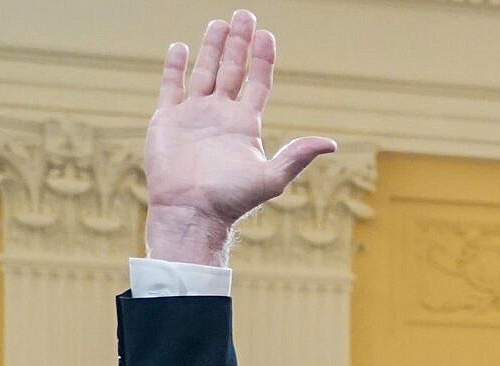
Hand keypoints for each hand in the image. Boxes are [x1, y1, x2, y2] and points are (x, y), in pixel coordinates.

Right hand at [145, 11, 335, 263]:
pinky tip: (180, 47)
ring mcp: (194, 115)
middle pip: (233, 70)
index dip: (263, 59)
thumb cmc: (232, 199)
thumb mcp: (271, 177)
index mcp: (245, 124)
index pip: (258, 83)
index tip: (268, 35)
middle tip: (246, 14)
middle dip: (240, 43)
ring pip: (204, 71)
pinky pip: (171, 86)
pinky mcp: (167, 119)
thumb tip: (331, 144)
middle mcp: (221, 114)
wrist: (191, 211)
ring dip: (212, 47)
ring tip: (220, 23)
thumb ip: (297, 155)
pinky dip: (175, 66)